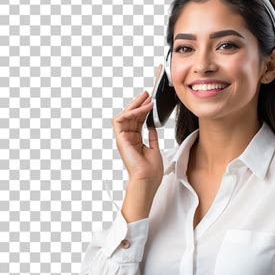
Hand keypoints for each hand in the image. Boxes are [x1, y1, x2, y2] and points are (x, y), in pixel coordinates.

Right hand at [112, 66, 163, 185]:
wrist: (147, 179)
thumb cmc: (151, 171)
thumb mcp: (154, 149)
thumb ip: (152, 137)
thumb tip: (152, 127)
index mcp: (135, 141)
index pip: (138, 121)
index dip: (144, 110)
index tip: (151, 102)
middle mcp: (128, 139)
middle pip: (131, 116)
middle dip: (139, 103)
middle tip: (147, 94)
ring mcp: (123, 138)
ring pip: (125, 115)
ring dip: (135, 105)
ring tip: (146, 99)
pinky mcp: (120, 139)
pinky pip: (120, 121)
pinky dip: (131, 113)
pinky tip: (142, 109)